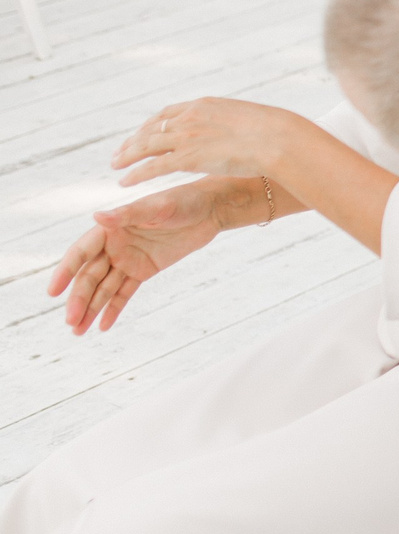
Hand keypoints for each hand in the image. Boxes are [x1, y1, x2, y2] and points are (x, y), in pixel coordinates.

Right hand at [50, 177, 252, 332]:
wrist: (210, 209)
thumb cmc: (182, 201)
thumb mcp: (157, 207)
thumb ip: (128, 214)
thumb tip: (98, 216)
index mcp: (110, 228)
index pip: (81, 253)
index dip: (66, 271)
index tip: (53, 292)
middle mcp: (114, 245)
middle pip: (90, 276)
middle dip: (79, 299)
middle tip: (70, 322)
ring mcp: (128, 259)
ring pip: (104, 288)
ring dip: (90, 309)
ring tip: (77, 331)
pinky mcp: (144, 270)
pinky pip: (124, 292)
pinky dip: (113, 309)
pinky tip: (102, 326)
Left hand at [111, 97, 304, 186]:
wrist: (277, 138)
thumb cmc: (274, 131)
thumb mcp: (247, 119)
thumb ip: (232, 124)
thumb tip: (239, 131)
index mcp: (204, 105)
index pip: (167, 113)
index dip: (151, 125)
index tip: (143, 134)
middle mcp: (190, 118)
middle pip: (151, 129)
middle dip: (132, 141)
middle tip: (119, 153)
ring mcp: (187, 137)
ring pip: (146, 146)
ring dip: (127, 156)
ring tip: (115, 166)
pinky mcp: (187, 158)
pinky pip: (153, 167)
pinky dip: (135, 174)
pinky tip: (125, 181)